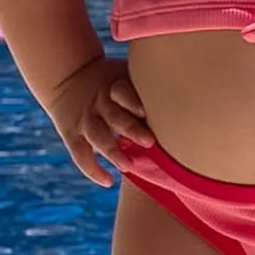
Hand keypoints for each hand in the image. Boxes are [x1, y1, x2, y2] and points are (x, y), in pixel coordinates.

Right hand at [48, 55, 152, 186]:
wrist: (68, 76)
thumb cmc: (112, 79)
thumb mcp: (126, 73)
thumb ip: (147, 84)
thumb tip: (186, 89)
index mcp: (114, 86)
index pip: (121, 92)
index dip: (132, 101)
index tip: (146, 111)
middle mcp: (98, 103)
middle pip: (114, 116)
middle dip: (130, 129)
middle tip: (149, 142)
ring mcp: (84, 120)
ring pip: (97, 136)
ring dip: (112, 152)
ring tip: (128, 166)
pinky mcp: (72, 134)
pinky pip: (80, 155)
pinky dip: (93, 170)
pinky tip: (108, 181)